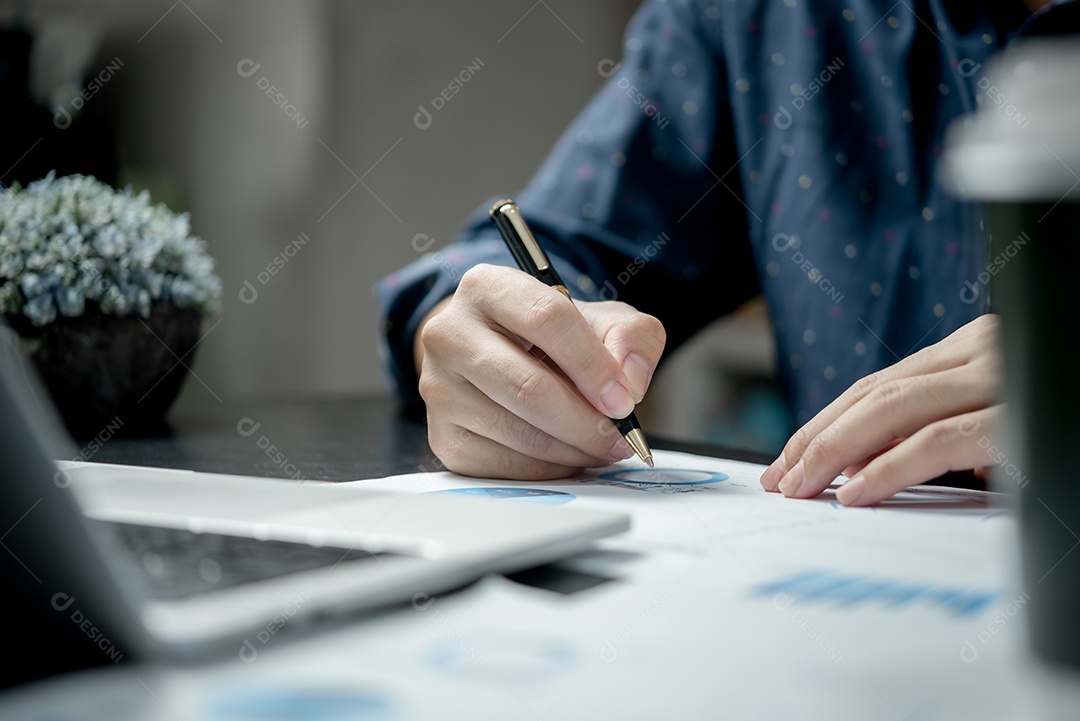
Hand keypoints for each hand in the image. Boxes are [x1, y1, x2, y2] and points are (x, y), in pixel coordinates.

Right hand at [415, 264, 665, 478]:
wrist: (505, 357)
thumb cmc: (552, 338)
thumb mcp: (603, 320)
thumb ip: (632, 338)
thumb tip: (630, 380)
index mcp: (487, 287)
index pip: (545, 318)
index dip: (592, 365)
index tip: (623, 399)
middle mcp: (449, 333)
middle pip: (529, 387)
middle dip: (587, 422)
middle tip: (620, 438)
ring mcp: (439, 388)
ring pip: (520, 433)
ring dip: (574, 450)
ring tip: (601, 446)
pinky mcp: (442, 436)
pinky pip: (506, 466)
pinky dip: (550, 469)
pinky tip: (568, 454)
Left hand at [759, 314, 1001, 505]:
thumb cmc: (1072, 430)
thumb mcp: (996, 424)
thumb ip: (935, 433)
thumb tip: (862, 466)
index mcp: (971, 349)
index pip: (877, 385)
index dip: (822, 424)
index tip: (786, 462)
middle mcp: (982, 350)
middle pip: (874, 393)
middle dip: (816, 440)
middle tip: (780, 481)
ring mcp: (1003, 379)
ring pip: (893, 408)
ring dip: (835, 451)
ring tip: (800, 488)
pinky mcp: (1018, 420)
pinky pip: (938, 440)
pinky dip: (890, 468)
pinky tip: (855, 494)